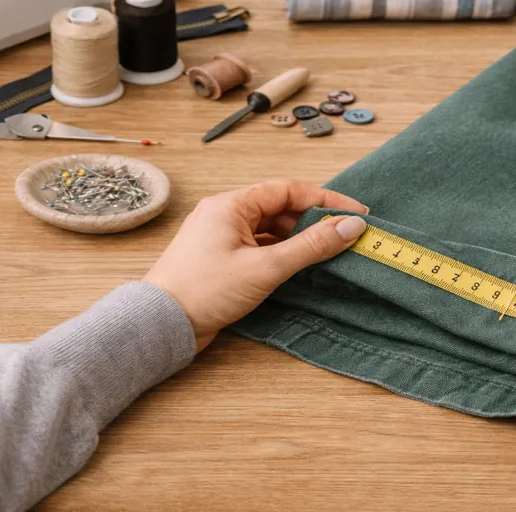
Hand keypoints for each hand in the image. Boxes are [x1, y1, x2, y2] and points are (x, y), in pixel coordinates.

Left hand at [144, 179, 367, 351]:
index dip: (325, 200)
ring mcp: (221, 236)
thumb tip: (350, 226)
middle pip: (281, 208)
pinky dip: (281, 253)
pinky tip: (298, 265)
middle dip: (314, 222)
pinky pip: (259, 245)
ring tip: (327, 253)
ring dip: (298, 239)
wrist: (161, 324)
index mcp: (231, 204)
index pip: (289, 190)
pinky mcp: (220, 258)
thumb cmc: (203, 291)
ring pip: (270, 229)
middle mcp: (225, 213)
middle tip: (345, 236)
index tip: (355, 213)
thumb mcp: (266, 267)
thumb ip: (311, 246)